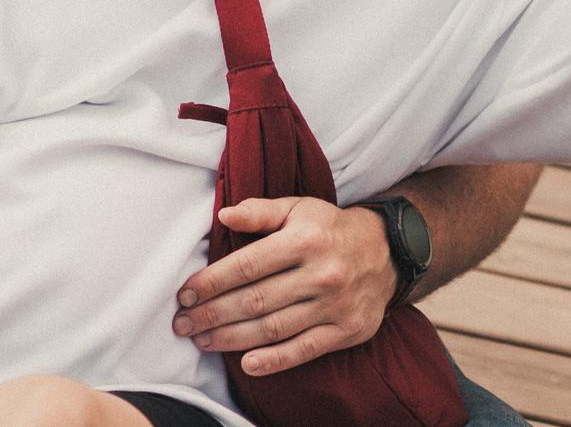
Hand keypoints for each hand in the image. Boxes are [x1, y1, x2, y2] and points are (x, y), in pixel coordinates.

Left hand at [173, 197, 396, 375]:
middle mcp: (321, 273)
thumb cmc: (330, 229)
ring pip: (273, 328)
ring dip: (232, 338)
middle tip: (183, 323)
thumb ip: (260, 212)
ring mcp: (335, 305)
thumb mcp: (299, 209)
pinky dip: (273, 360)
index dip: (212, 281)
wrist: (388, 252)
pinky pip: (303, 350)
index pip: (247, 264)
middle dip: (212, 314)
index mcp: (305, 239)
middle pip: (255, 300)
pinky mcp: (346, 331)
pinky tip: (246, 363)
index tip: (185, 294)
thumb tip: (223, 215)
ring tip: (203, 341)